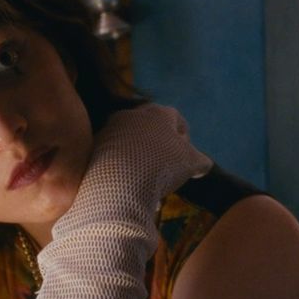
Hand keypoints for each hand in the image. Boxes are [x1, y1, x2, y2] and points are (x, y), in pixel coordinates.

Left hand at [90, 104, 211, 201]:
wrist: (119, 183)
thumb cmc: (162, 166)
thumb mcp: (191, 163)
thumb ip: (201, 161)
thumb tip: (203, 165)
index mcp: (157, 112)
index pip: (176, 119)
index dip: (184, 138)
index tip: (186, 157)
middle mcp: (132, 115)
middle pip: (151, 130)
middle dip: (161, 149)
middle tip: (167, 170)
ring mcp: (111, 129)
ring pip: (132, 144)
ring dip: (142, 160)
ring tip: (149, 183)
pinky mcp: (95, 147)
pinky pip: (115, 156)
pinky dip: (124, 168)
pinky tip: (130, 186)